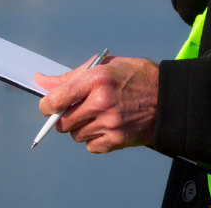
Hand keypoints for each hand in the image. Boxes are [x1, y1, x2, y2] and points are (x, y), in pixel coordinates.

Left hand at [33, 56, 159, 152]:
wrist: (169, 99)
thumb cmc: (136, 77)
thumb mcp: (104, 65)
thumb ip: (70, 76)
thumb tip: (41, 81)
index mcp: (97, 80)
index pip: (57, 98)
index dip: (47, 104)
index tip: (48, 105)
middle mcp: (102, 103)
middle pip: (63, 122)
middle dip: (62, 117)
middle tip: (72, 110)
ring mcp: (110, 124)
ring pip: (75, 135)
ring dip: (79, 127)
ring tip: (95, 115)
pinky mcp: (118, 141)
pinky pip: (90, 146)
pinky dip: (92, 139)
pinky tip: (104, 126)